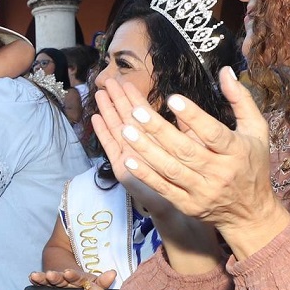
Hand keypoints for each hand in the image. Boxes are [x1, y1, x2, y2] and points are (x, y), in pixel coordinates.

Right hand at [90, 80, 178, 218]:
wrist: (182, 208)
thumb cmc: (190, 178)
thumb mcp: (193, 148)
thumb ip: (187, 129)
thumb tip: (184, 107)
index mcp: (155, 141)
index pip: (142, 115)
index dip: (135, 98)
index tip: (127, 81)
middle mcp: (141, 148)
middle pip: (127, 118)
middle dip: (118, 99)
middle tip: (108, 80)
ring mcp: (130, 158)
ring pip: (117, 129)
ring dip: (108, 111)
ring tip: (100, 94)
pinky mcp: (124, 171)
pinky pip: (112, 149)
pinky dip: (103, 134)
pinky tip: (96, 119)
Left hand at [94, 68, 289, 258]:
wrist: (250, 212)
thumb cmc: (251, 164)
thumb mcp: (256, 130)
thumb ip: (241, 100)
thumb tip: (225, 70)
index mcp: (237, 151)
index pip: (213, 133)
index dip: (193, 117)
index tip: (172, 99)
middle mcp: (219, 172)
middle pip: (186, 150)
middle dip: (159, 131)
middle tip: (136, 111)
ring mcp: (202, 191)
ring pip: (170, 169)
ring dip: (146, 150)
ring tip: (125, 130)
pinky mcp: (188, 204)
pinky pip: (163, 188)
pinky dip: (145, 174)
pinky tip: (128, 159)